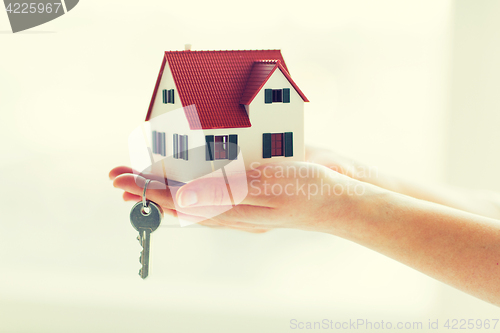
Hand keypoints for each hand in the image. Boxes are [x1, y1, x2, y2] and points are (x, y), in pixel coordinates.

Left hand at [110, 162, 373, 234]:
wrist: (340, 199)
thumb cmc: (311, 189)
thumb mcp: (271, 185)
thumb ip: (228, 190)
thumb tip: (185, 195)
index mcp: (237, 210)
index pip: (184, 200)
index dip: (154, 190)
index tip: (126, 181)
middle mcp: (234, 211)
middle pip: (182, 202)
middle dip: (149, 190)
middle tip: (117, 179)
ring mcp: (242, 205)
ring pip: (193, 200)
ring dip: (164, 189)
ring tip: (139, 183)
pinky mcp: (251, 194)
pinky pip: (212, 196)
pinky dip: (190, 189)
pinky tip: (182, 186)